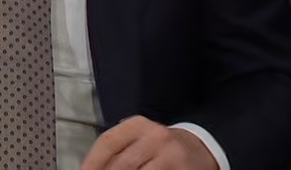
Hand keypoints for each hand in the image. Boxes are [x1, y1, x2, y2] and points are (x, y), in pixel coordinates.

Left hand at [81, 116, 219, 169]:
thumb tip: (90, 168)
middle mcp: (155, 136)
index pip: (108, 142)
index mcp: (138, 125)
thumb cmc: (161, 148)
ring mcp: (170, 154)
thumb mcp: (139, 140)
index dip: (92, 162)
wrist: (200, 149)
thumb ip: (117, 152)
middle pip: (121, 164)